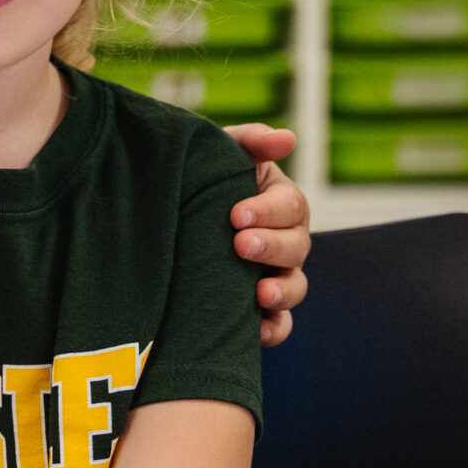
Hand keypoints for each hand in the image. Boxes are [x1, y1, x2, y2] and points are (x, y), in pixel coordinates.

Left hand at [222, 123, 308, 345]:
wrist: (169, 210)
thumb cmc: (202, 177)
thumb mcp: (222, 152)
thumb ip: (252, 141)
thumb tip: (287, 138)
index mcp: (280, 202)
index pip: (290, 206)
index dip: (268, 211)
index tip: (236, 214)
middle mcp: (285, 240)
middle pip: (298, 247)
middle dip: (272, 247)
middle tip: (240, 245)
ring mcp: (275, 275)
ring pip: (294, 287)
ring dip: (281, 291)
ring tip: (260, 293)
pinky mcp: (260, 307)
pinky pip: (279, 324)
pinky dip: (273, 329)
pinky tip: (255, 330)